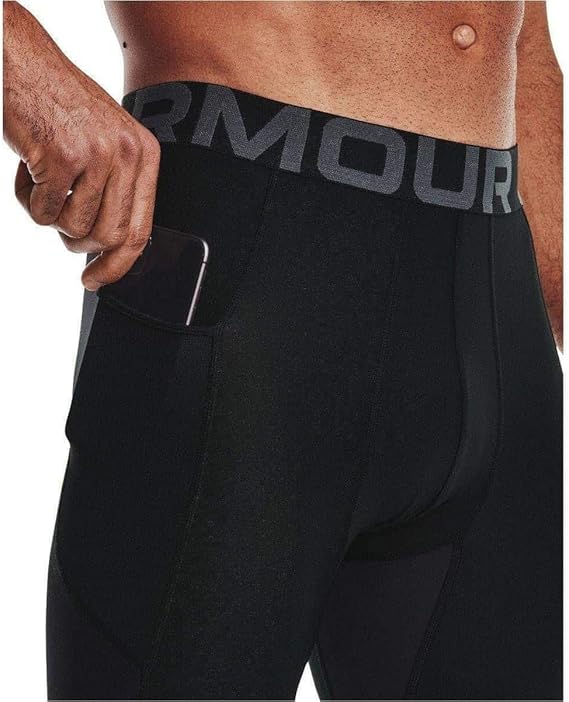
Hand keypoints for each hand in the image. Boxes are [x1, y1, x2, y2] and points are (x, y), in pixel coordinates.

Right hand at [4, 3, 160, 289]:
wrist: (22, 61)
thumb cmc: (61, 106)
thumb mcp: (107, 144)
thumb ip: (116, 189)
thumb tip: (109, 246)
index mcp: (145, 155)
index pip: (141, 230)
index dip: (119, 265)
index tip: (98, 280)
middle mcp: (128, 155)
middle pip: (108, 237)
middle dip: (79, 244)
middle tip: (60, 224)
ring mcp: (97, 156)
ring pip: (75, 228)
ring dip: (51, 216)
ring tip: (43, 183)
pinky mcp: (62, 158)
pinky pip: (45, 211)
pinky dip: (30, 200)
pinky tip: (28, 170)